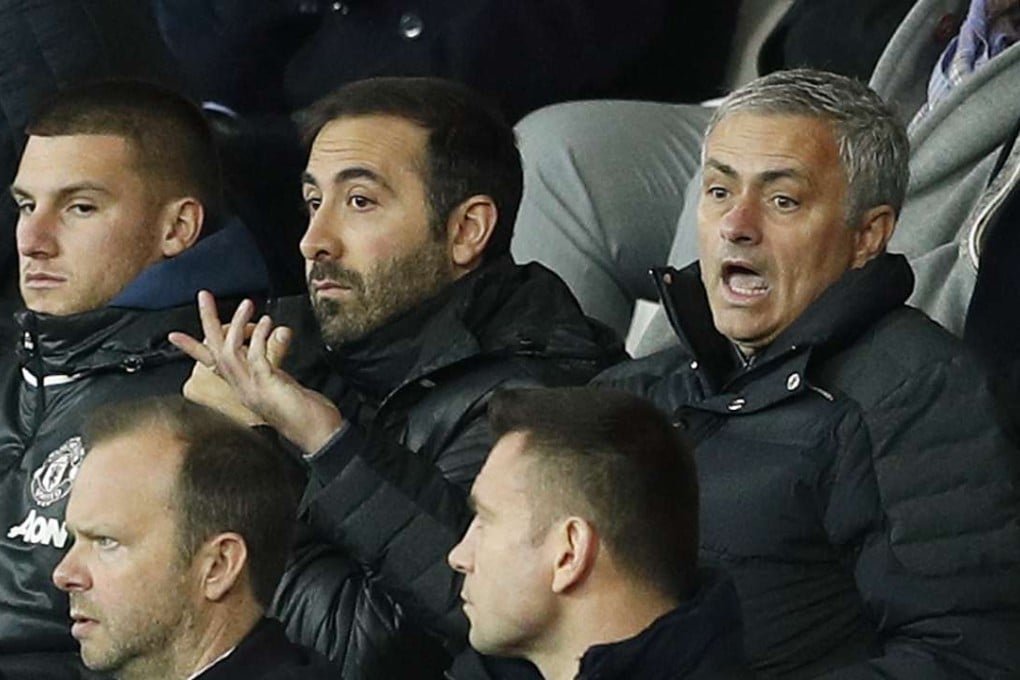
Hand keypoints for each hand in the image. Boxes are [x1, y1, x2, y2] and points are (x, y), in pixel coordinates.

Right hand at [169, 291, 344, 453]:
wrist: (319, 437)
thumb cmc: (306, 414)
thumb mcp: (283, 385)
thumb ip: (275, 366)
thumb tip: (278, 338)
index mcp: (243, 388)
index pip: (211, 365)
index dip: (192, 349)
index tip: (174, 335)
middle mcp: (242, 388)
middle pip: (214, 350)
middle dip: (208, 321)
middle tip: (204, 295)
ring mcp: (251, 388)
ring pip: (230, 350)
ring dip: (238, 324)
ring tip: (247, 303)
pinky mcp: (266, 386)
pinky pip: (255, 356)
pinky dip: (259, 337)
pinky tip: (268, 323)